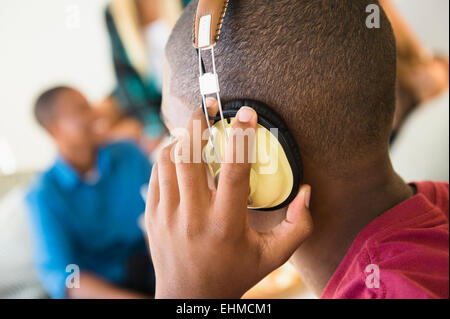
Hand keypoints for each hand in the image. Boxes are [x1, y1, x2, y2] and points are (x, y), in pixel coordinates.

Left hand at [145, 100, 312, 298]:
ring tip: (193, 131)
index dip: (243, 137)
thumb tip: (307, 192)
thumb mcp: (273, 257)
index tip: (247, 113)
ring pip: (167, 160)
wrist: (188, 298)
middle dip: (197, 124)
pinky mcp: (152, 216)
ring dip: (180, 139)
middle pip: (189, 156)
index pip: (235, 170)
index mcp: (226, 225)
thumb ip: (298, 227)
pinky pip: (156, 174)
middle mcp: (193, 217)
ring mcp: (167, 216)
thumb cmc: (234, 275)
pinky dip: (166, 157)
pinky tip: (178, 154)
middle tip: (206, 109)